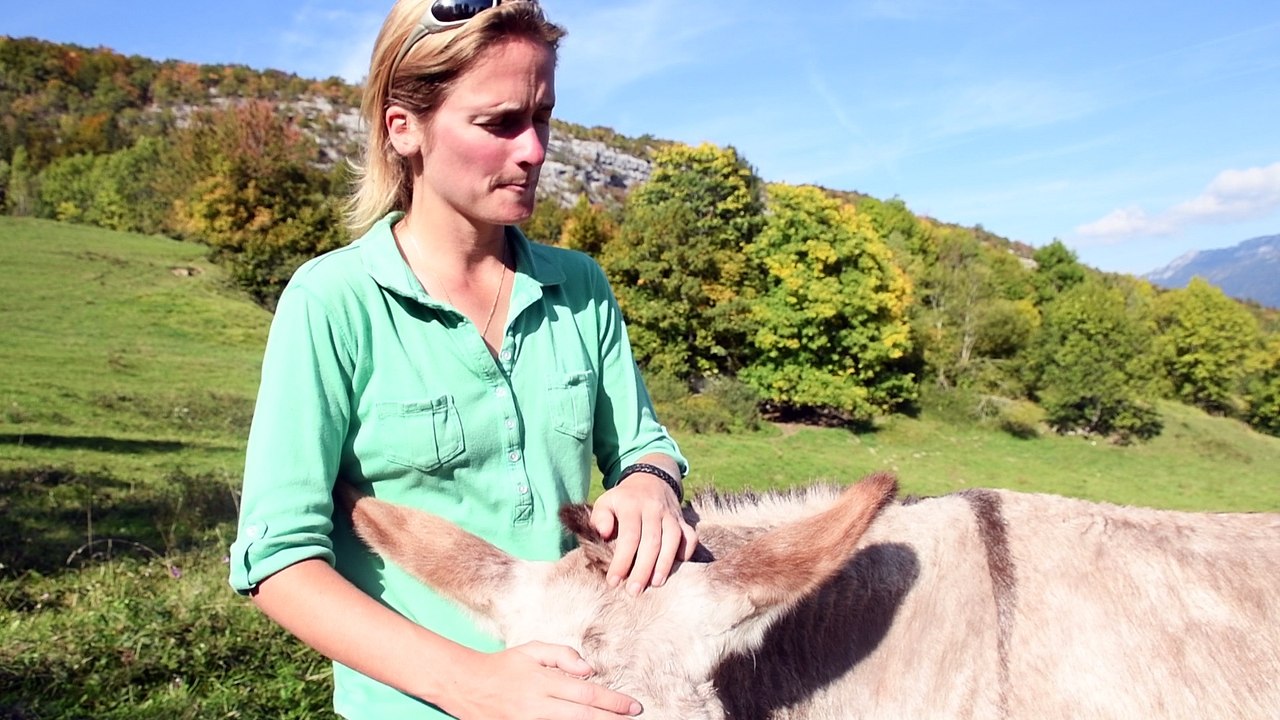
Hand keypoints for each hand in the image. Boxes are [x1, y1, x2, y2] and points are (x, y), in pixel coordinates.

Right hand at [441, 642, 641, 719]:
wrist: (466, 685)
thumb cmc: (504, 665)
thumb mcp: (532, 650)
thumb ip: (563, 654)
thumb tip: (588, 669)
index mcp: (544, 682)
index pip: (587, 693)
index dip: (613, 702)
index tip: (633, 706)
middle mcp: (538, 706)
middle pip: (584, 717)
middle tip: (634, 718)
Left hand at [591, 470, 698, 594]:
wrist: (650, 478)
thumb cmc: (624, 499)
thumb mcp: (606, 502)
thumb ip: (600, 518)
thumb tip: (603, 533)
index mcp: (632, 506)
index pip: (628, 536)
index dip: (621, 560)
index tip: (614, 581)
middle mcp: (653, 509)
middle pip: (651, 542)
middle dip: (643, 569)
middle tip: (634, 591)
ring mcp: (671, 515)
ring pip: (673, 540)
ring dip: (665, 564)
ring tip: (655, 583)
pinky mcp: (683, 520)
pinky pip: (690, 536)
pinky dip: (686, 552)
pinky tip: (677, 566)